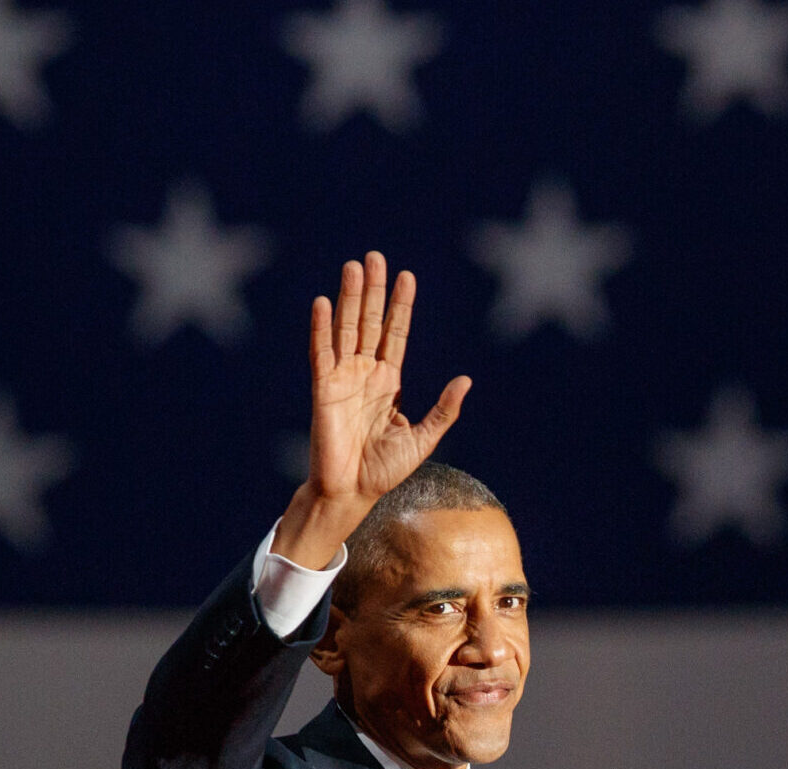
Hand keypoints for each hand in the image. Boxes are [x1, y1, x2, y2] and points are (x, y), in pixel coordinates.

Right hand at [276, 252, 469, 566]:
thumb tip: (466, 380)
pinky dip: (321, 328)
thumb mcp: (424, 438)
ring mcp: (342, 378)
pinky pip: (321, 353)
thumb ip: (444, 409)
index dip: (401, 306)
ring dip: (350, 298)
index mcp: (388, 381)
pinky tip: (322, 303)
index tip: (407, 276)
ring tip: (353, 267)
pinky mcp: (323, 389)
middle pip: (370, 322)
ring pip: (346, 328)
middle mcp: (364, 373)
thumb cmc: (385, 470)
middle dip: (374, 290)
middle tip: (375, 256)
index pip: (395, 334)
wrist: (353, 492)